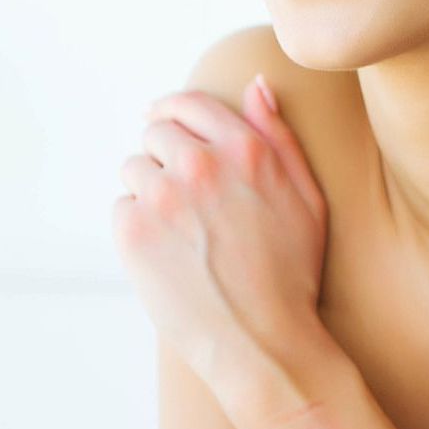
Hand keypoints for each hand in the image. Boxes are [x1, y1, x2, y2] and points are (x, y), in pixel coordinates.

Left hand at [112, 74, 328, 403]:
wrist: (263, 343)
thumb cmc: (291, 277)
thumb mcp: (307, 199)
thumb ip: (279, 137)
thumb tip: (256, 85)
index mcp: (245, 149)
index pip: (189, 103)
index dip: (172, 110)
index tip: (160, 121)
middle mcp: (201, 163)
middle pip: (155, 134)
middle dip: (162, 157)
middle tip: (180, 199)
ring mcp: (163, 196)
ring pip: (133, 170)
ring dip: (147, 192)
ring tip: (178, 234)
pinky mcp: (133, 231)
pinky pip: (121, 208)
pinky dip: (136, 227)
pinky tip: (166, 256)